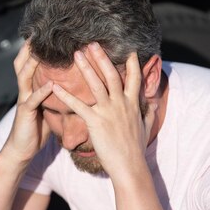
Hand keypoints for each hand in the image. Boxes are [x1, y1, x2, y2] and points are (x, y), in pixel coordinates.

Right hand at [2, 42, 52, 162]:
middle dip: (28, 47)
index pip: (30, 62)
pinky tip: (50, 84)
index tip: (44, 31)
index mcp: (31, 87)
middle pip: (22, 63)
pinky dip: (42, 91)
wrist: (22, 150)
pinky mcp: (25, 113)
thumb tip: (76, 84)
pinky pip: (33, 100)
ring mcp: (24, 100)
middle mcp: (25, 90)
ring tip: (41, 50)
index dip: (34, 47)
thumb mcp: (49, 107)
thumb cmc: (38, 129)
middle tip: (37, 32)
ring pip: (24, 76)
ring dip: (33, 62)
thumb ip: (57, 94)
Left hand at [52, 43, 156, 179]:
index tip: (129, 48)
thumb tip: (154, 103)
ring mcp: (108, 111)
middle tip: (92, 43)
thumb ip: (149, 112)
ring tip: (76, 54)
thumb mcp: (147, 127)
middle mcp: (121, 103)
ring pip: (96, 84)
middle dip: (102, 57)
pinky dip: (65, 95)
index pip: (134, 78)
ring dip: (86, 67)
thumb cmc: (136, 149)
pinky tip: (55, 86)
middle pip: (111, 74)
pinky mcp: (95, 122)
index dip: (132, 63)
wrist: (130, 166)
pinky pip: (78, 105)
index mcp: (132, 104)